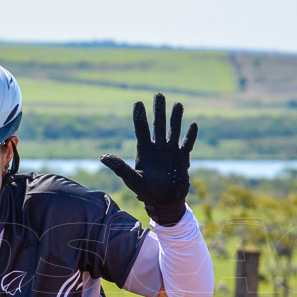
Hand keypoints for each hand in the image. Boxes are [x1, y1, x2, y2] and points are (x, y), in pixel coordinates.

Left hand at [101, 93, 197, 225]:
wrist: (164, 202)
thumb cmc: (146, 191)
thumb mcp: (132, 179)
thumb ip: (120, 167)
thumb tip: (103, 157)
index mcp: (144, 151)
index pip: (141, 130)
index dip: (140, 117)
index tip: (138, 103)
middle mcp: (157, 148)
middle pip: (158, 125)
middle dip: (159, 110)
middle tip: (159, 94)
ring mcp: (170, 152)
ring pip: (173, 130)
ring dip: (176, 118)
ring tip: (178, 103)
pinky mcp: (182, 158)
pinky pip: (187, 144)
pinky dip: (190, 136)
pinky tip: (193, 124)